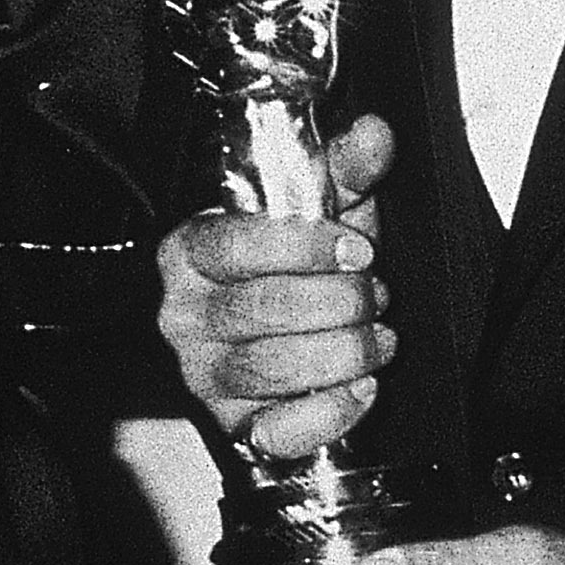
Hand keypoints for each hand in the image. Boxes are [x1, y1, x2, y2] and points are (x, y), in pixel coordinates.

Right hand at [156, 112, 396, 459]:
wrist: (288, 329)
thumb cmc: (296, 263)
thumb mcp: (322, 207)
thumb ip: (346, 168)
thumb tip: (375, 134)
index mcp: (192, 249)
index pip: (236, 244)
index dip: (307, 248)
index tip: (359, 250)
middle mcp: (186, 313)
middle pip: (260, 309)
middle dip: (338, 303)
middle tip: (376, 296)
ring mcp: (203, 373)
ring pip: (271, 369)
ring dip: (344, 353)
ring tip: (378, 338)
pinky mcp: (232, 424)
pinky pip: (277, 430)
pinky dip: (330, 412)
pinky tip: (361, 387)